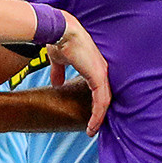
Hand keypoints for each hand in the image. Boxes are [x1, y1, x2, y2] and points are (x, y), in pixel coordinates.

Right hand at [44, 13, 110, 133]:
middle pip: (105, 97)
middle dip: (99, 114)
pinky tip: (92, 126)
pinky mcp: (98, 77)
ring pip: (105, 102)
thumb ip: (59, 72)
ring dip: (98, 119)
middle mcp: (102, 70)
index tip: (89, 116)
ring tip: (91, 131)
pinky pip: (101, 102)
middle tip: (92, 128)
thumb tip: (57, 84)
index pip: (99, 89)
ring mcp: (102, 74)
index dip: (95, 104)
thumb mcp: (59, 61)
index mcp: (94, 66)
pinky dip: (97, 115)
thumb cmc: (60, 41)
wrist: (60, 31)